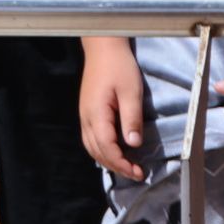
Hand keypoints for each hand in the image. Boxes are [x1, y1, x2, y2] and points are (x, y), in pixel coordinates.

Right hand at [79, 37, 145, 179]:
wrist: (103, 49)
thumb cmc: (119, 67)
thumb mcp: (131, 91)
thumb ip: (131, 118)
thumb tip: (133, 143)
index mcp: (96, 114)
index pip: (107, 147)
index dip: (122, 163)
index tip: (139, 172)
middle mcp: (86, 118)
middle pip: (97, 151)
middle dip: (116, 166)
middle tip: (137, 174)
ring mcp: (84, 115)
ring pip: (92, 147)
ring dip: (108, 160)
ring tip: (128, 167)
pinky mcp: (88, 112)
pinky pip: (92, 138)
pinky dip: (102, 150)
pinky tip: (115, 153)